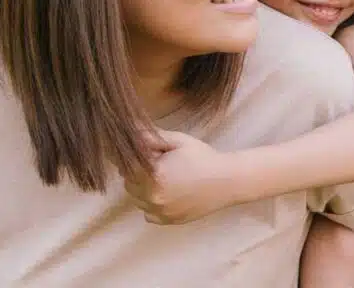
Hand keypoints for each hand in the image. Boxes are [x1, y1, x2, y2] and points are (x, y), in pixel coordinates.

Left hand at [122, 129, 239, 224]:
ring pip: (136, 199)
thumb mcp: (178, 141)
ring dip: (142, 188)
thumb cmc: (203, 157)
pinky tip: (168, 192)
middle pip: (129, 183)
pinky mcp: (167, 221)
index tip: (142, 152)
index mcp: (153, 176)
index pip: (125, 166)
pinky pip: (148, 213)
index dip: (131, 157)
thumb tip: (129, 131)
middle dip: (136, 172)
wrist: (227, 181)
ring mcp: (160, 211)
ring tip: (165, 178)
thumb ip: (150, 137)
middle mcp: (153, 197)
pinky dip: (152, 203)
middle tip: (157, 163)